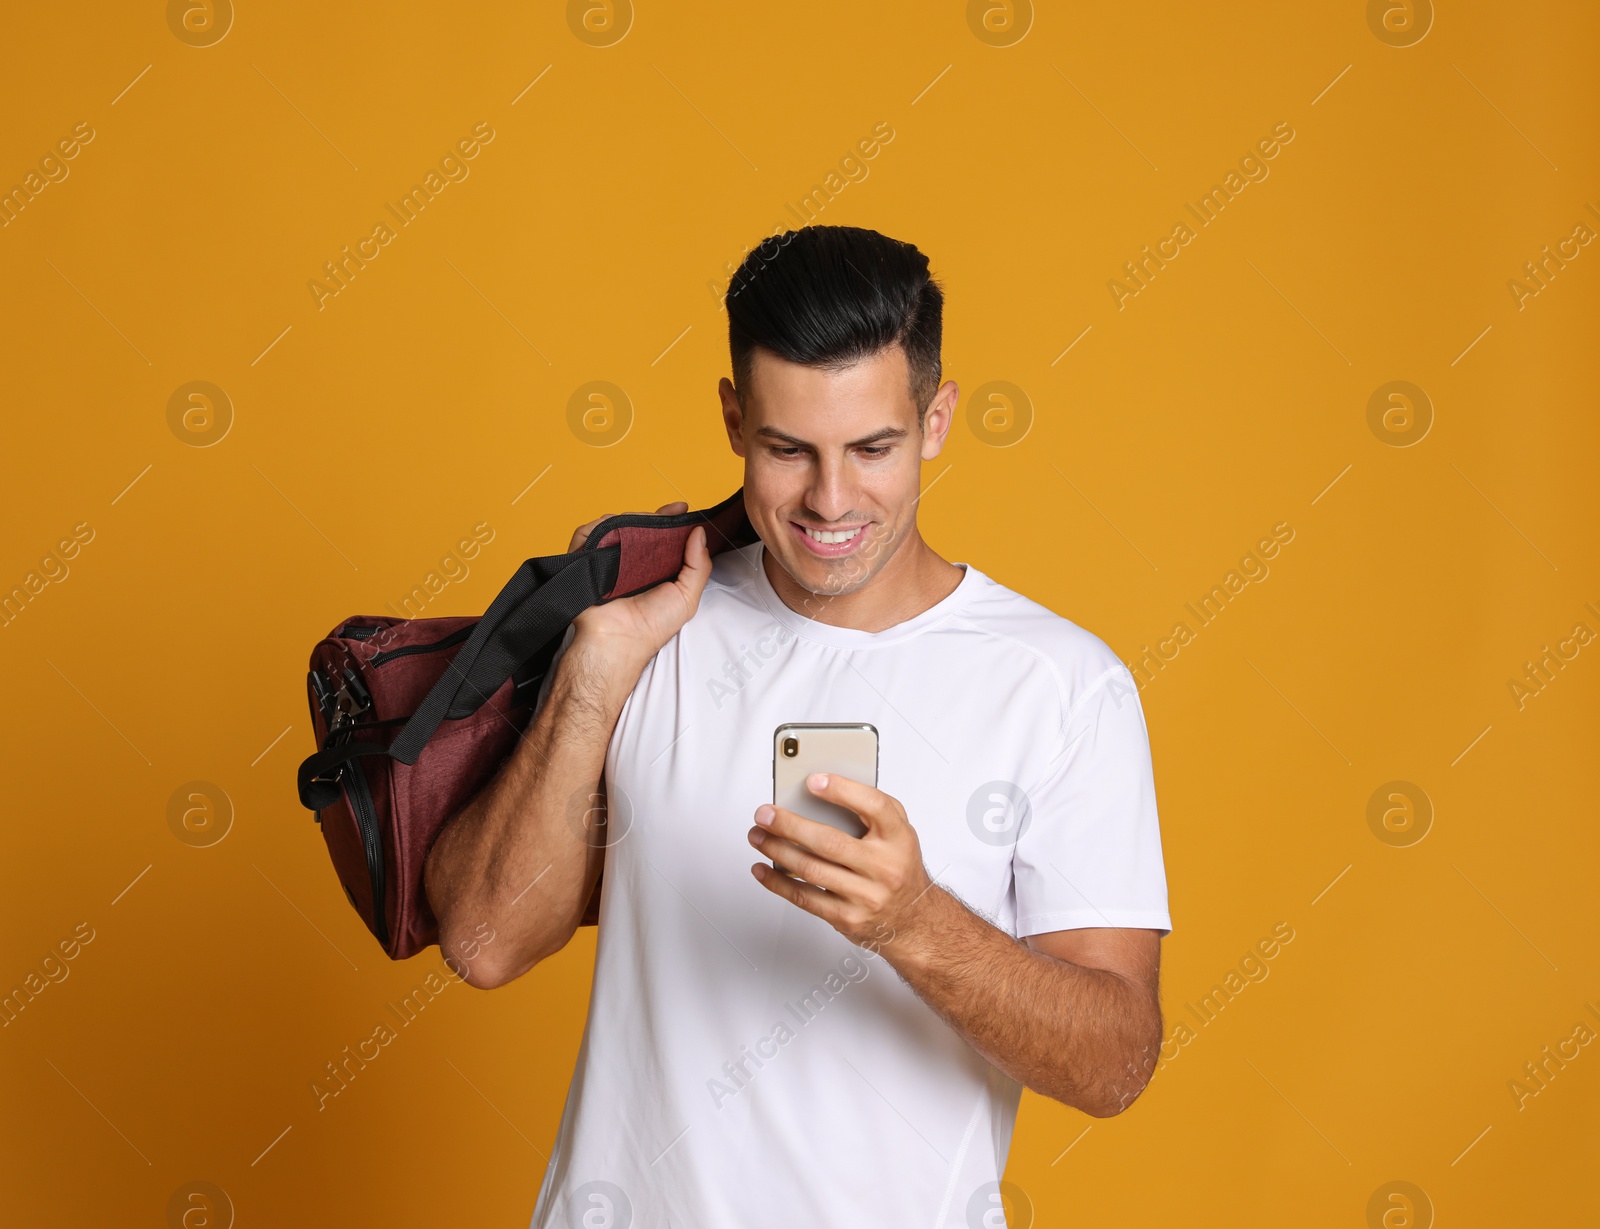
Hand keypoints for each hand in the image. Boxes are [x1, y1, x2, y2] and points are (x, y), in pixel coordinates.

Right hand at [570, 502, 711, 671]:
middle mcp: (630, 561)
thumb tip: (700, 533)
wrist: (619, 640)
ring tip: (636, 529)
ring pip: (613, 524)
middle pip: (636, 524)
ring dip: (625, 520)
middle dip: (649, 516)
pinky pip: (588, 533)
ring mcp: (606, 559)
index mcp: (653, 568)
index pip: (660, 535)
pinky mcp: (584, 559)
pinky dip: (598, 528)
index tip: (681, 509)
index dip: (669, 519)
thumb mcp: (687, 596)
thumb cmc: (651, 626)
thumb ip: (699, 565)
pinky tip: (611, 534)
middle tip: (662, 516)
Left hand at [747, 773, 934, 949]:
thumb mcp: (899, 832)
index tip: (812, 780)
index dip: (842, 790)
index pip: (874, 807)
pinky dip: (777, 882)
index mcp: (898, 838)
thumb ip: (871, 807)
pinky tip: (763, 868)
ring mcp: (866, 895)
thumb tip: (824, 788)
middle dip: (789, 825)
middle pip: (830, 842)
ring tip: (758, 836)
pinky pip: (804, 898)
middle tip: (765, 813)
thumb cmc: (897, 866)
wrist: (913, 919)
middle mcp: (884, 867)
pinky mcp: (847, 917)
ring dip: (777, 850)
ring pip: (811, 869)